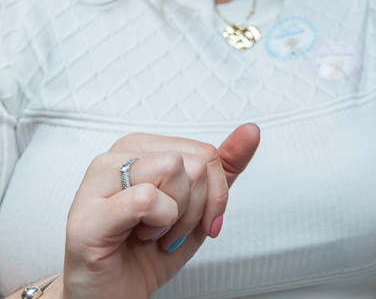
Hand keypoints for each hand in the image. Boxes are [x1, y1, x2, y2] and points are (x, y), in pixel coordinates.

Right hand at [61, 124, 259, 298]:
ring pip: (173, 170)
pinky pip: (147, 198)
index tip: (199, 220)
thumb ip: (224, 167)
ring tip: (154, 234)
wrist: (116, 296)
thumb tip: (251, 131)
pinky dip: (158, 224)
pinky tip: (138, 238)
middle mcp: (114, 157)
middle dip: (197, 207)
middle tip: (171, 231)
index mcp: (139, 149)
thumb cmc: (150, 251)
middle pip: (194, 162)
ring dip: (177, 217)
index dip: (215, 194)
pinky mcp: (87, 216)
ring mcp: (95, 184)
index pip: (205, 152)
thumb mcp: (199, 206)